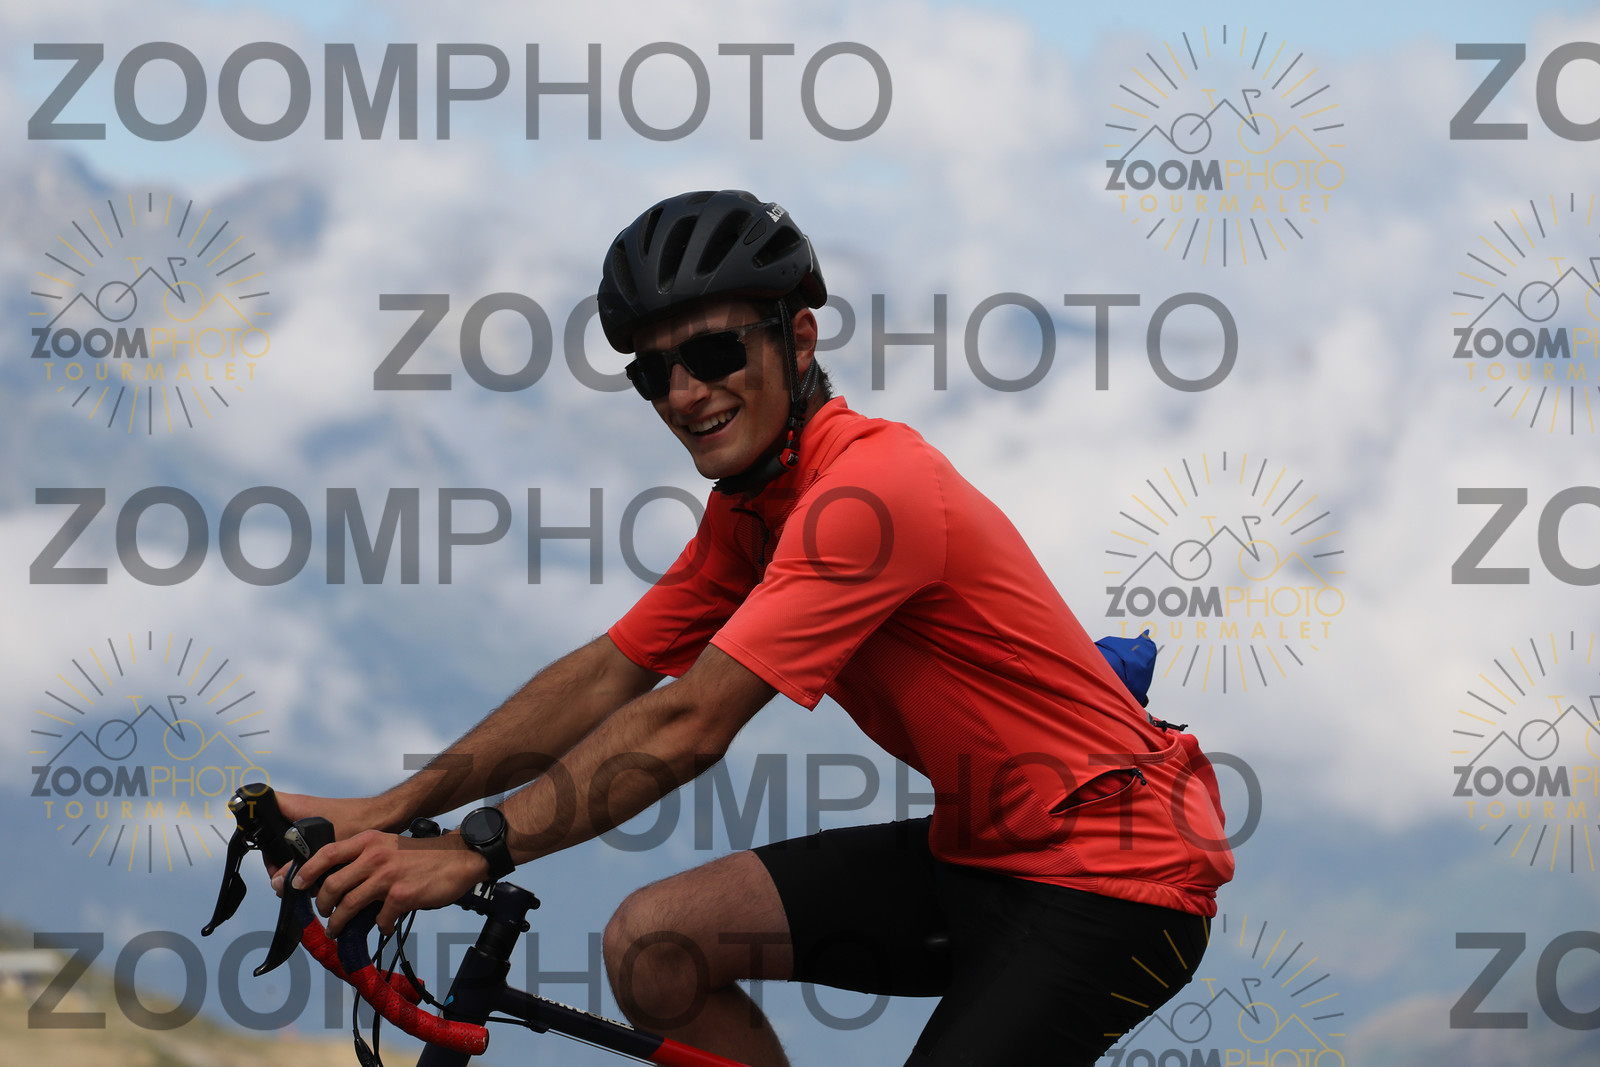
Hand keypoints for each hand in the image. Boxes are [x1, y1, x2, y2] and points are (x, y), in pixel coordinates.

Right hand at [265, 792, 389, 891]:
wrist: (386, 817)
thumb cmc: (360, 822)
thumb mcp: (326, 847)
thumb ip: (300, 865)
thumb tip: (278, 883)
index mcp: (294, 806)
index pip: (258, 804)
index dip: (252, 823)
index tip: (255, 845)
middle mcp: (297, 811)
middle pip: (270, 834)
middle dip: (275, 858)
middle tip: (281, 878)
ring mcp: (307, 822)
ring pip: (286, 844)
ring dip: (291, 864)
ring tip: (300, 883)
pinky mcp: (318, 832)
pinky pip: (302, 848)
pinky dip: (305, 863)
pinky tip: (314, 879)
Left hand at [290, 830, 490, 936]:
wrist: (458, 858)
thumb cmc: (421, 855)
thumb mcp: (388, 845)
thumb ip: (364, 858)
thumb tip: (338, 884)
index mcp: (368, 841)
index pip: (327, 852)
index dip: (307, 870)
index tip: (297, 885)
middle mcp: (374, 856)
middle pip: (332, 884)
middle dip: (322, 905)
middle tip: (324, 913)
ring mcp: (388, 876)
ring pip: (349, 905)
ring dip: (338, 922)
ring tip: (337, 929)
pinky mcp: (402, 895)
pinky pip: (380, 919)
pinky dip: (380, 926)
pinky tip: (385, 926)